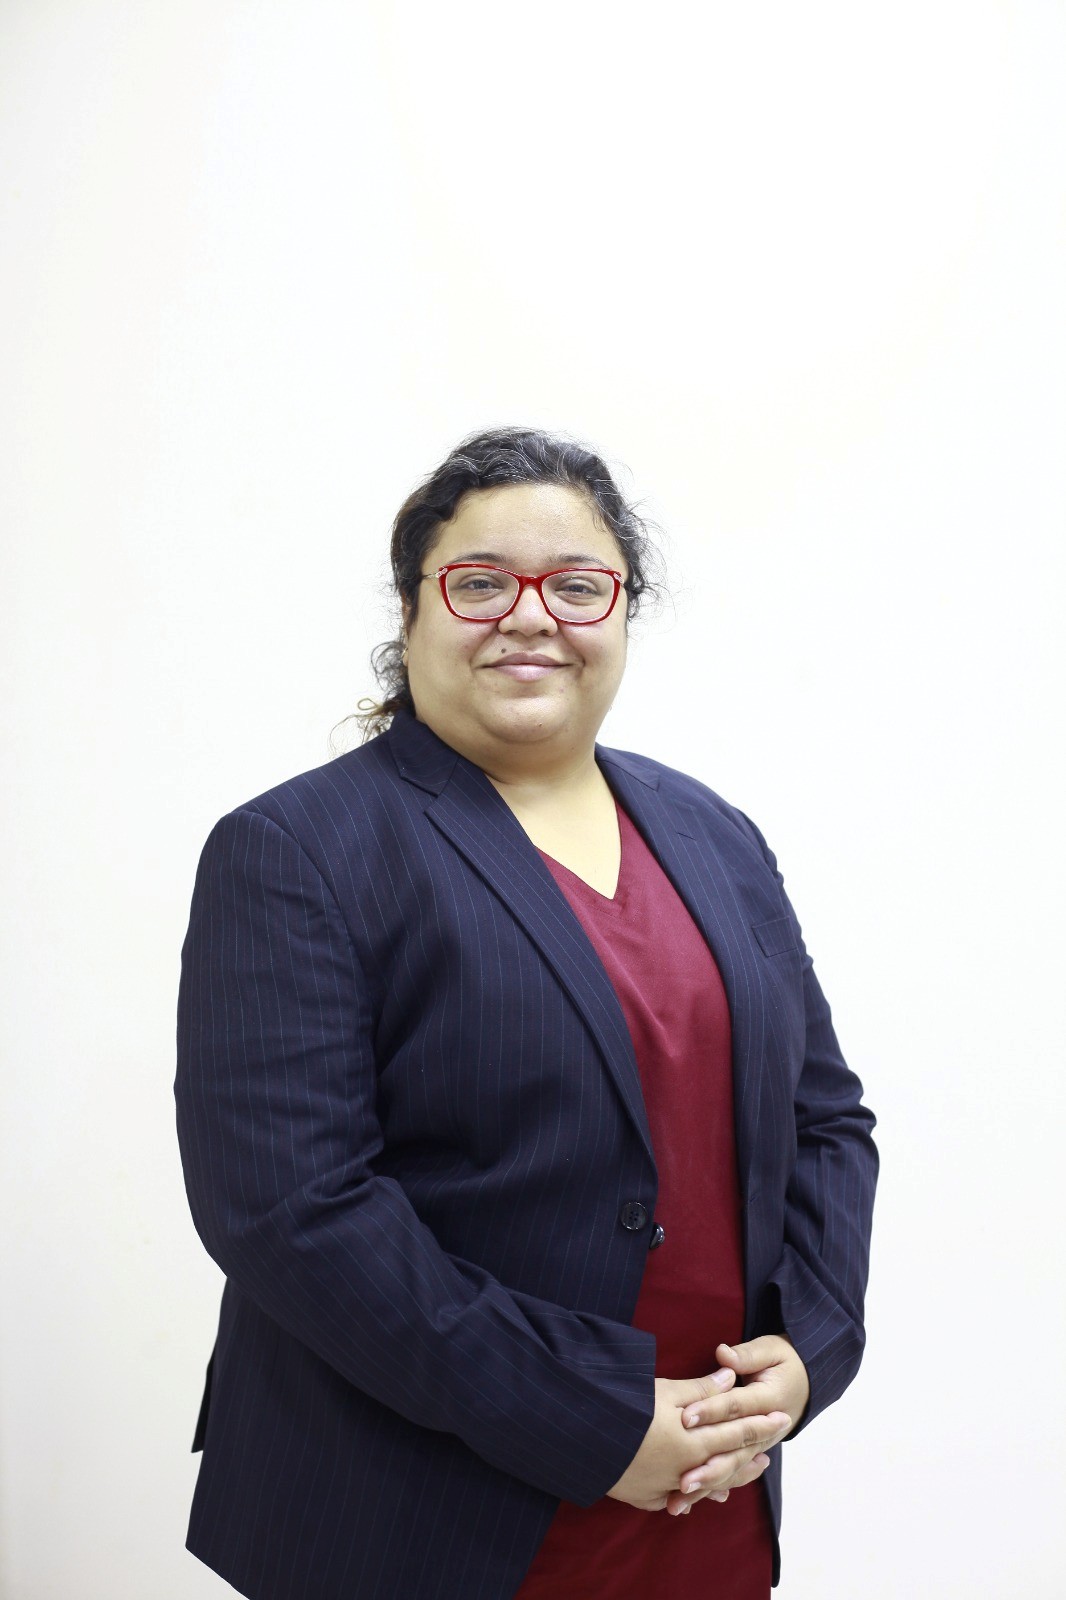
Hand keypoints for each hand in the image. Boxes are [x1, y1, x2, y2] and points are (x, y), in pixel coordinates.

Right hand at [606, 1368, 790, 1512]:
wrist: (582, 1440)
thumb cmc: (624, 1410)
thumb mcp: (664, 1392)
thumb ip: (701, 1389)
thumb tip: (731, 1378)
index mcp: (694, 1441)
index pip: (738, 1432)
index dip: (761, 1424)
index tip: (783, 1419)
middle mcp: (686, 1469)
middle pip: (728, 1462)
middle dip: (751, 1453)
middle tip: (772, 1450)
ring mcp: (665, 1486)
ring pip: (708, 1485)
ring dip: (731, 1477)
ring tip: (749, 1472)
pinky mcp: (645, 1495)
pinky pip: (680, 1498)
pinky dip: (698, 1494)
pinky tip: (706, 1494)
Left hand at [664, 1336, 809, 1515]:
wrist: (807, 1382)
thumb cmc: (785, 1362)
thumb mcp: (772, 1350)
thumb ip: (748, 1355)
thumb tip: (724, 1355)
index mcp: (769, 1401)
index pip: (735, 1407)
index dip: (710, 1411)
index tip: (684, 1417)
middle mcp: (764, 1432)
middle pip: (733, 1451)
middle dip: (707, 1468)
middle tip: (682, 1481)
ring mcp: (758, 1447)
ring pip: (731, 1470)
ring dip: (705, 1487)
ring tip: (678, 1502)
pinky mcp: (749, 1453)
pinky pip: (731, 1474)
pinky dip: (712, 1489)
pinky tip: (689, 1502)